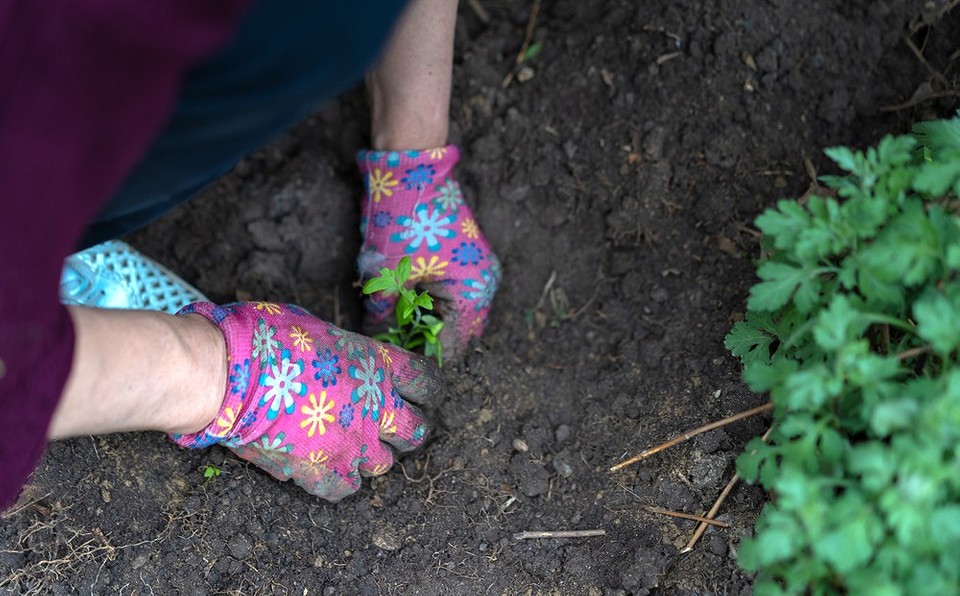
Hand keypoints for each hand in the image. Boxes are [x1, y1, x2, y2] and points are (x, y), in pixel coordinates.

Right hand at [171, 301, 440, 500]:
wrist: (228, 377)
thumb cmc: (264, 339)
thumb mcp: (317, 329)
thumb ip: (342, 350)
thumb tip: (339, 356)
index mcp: (378, 364)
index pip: (427, 382)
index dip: (425, 389)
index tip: (416, 392)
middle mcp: (377, 407)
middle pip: (417, 430)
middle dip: (406, 429)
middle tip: (388, 426)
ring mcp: (353, 444)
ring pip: (384, 464)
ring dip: (369, 456)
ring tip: (347, 445)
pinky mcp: (323, 471)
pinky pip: (347, 488)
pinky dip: (338, 480)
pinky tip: (322, 466)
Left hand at [357, 145, 499, 356]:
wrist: (411, 168)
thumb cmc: (402, 221)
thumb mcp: (385, 275)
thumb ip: (382, 317)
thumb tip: (376, 345)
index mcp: (473, 294)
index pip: (452, 348)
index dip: (422, 358)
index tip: (396, 363)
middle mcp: (483, 286)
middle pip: (457, 334)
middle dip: (425, 341)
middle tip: (393, 345)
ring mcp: (478, 271)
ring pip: (454, 314)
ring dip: (427, 322)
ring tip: (394, 324)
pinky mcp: (467, 259)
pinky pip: (452, 294)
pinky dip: (431, 303)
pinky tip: (405, 302)